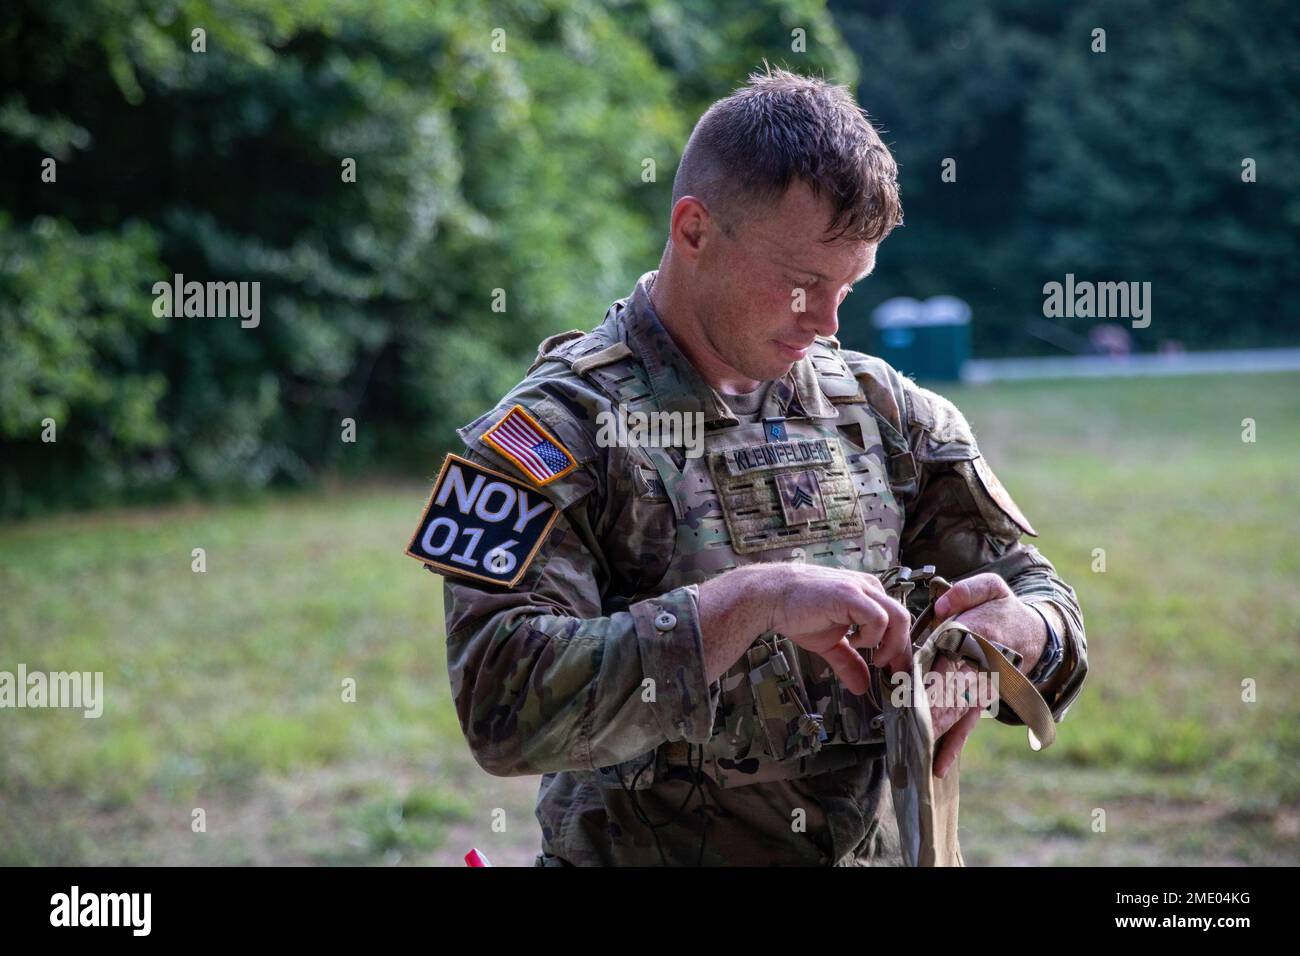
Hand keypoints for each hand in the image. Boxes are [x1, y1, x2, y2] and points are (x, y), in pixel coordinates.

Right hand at [700, 564, 910, 692]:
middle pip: (903, 620)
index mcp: (867, 595)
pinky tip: (852, 642)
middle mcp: (869, 588)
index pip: (896, 622)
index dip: (900, 649)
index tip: (895, 671)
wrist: (770, 596)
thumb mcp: (830, 643)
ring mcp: (861, 589)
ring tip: (873, 659)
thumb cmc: (796, 612)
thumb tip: (862, 687)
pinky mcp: (851, 594)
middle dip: (901, 651)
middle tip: (893, 673)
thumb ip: (849, 662)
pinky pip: (878, 619)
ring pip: (898, 618)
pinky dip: (871, 637)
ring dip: (889, 645)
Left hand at [926, 573, 1047, 777]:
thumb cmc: (1002, 610)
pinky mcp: (982, 702)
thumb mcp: (990, 589)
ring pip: (959, 710)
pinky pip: (967, 725)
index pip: (956, 645)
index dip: (937, 658)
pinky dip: (953, 745)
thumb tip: (942, 607)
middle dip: (933, 700)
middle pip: (956, 683)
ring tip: (919, 747)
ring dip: (939, 728)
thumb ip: (966, 592)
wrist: (1035, 637)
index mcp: (983, 632)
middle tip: (910, 717)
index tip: (918, 672)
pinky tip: (938, 765)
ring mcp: (984, 688)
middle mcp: (983, 665)